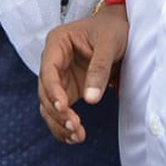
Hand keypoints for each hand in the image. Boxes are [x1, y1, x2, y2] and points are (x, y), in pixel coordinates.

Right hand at [38, 5, 127, 144]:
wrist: (119, 29)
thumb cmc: (112, 29)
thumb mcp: (109, 43)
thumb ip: (100, 68)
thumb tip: (90, 99)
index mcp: (57, 42)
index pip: (48, 70)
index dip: (53, 90)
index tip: (64, 107)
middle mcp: (53, 60)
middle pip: (45, 90)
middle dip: (57, 112)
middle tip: (75, 127)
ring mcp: (60, 76)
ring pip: (49, 104)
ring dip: (59, 122)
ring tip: (77, 136)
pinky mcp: (68, 88)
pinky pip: (60, 109)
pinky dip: (64, 124)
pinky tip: (74, 136)